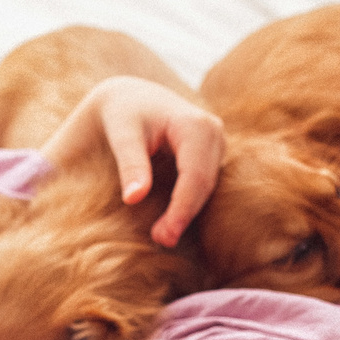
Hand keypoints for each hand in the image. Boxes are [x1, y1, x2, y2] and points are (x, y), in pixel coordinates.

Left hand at [40, 77, 226, 246]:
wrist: (130, 98)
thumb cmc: (123, 115)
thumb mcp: (122, 135)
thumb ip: (130, 164)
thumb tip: (134, 198)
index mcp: (196, 125)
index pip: (195, 177)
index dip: (182, 210)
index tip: (163, 236)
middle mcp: (214, 132)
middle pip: (205, 185)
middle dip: (184, 216)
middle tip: (161, 241)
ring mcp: (217, 143)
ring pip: (207, 188)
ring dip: (187, 212)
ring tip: (162, 235)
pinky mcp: (212, 154)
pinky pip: (204, 184)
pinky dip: (188, 203)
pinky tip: (170, 221)